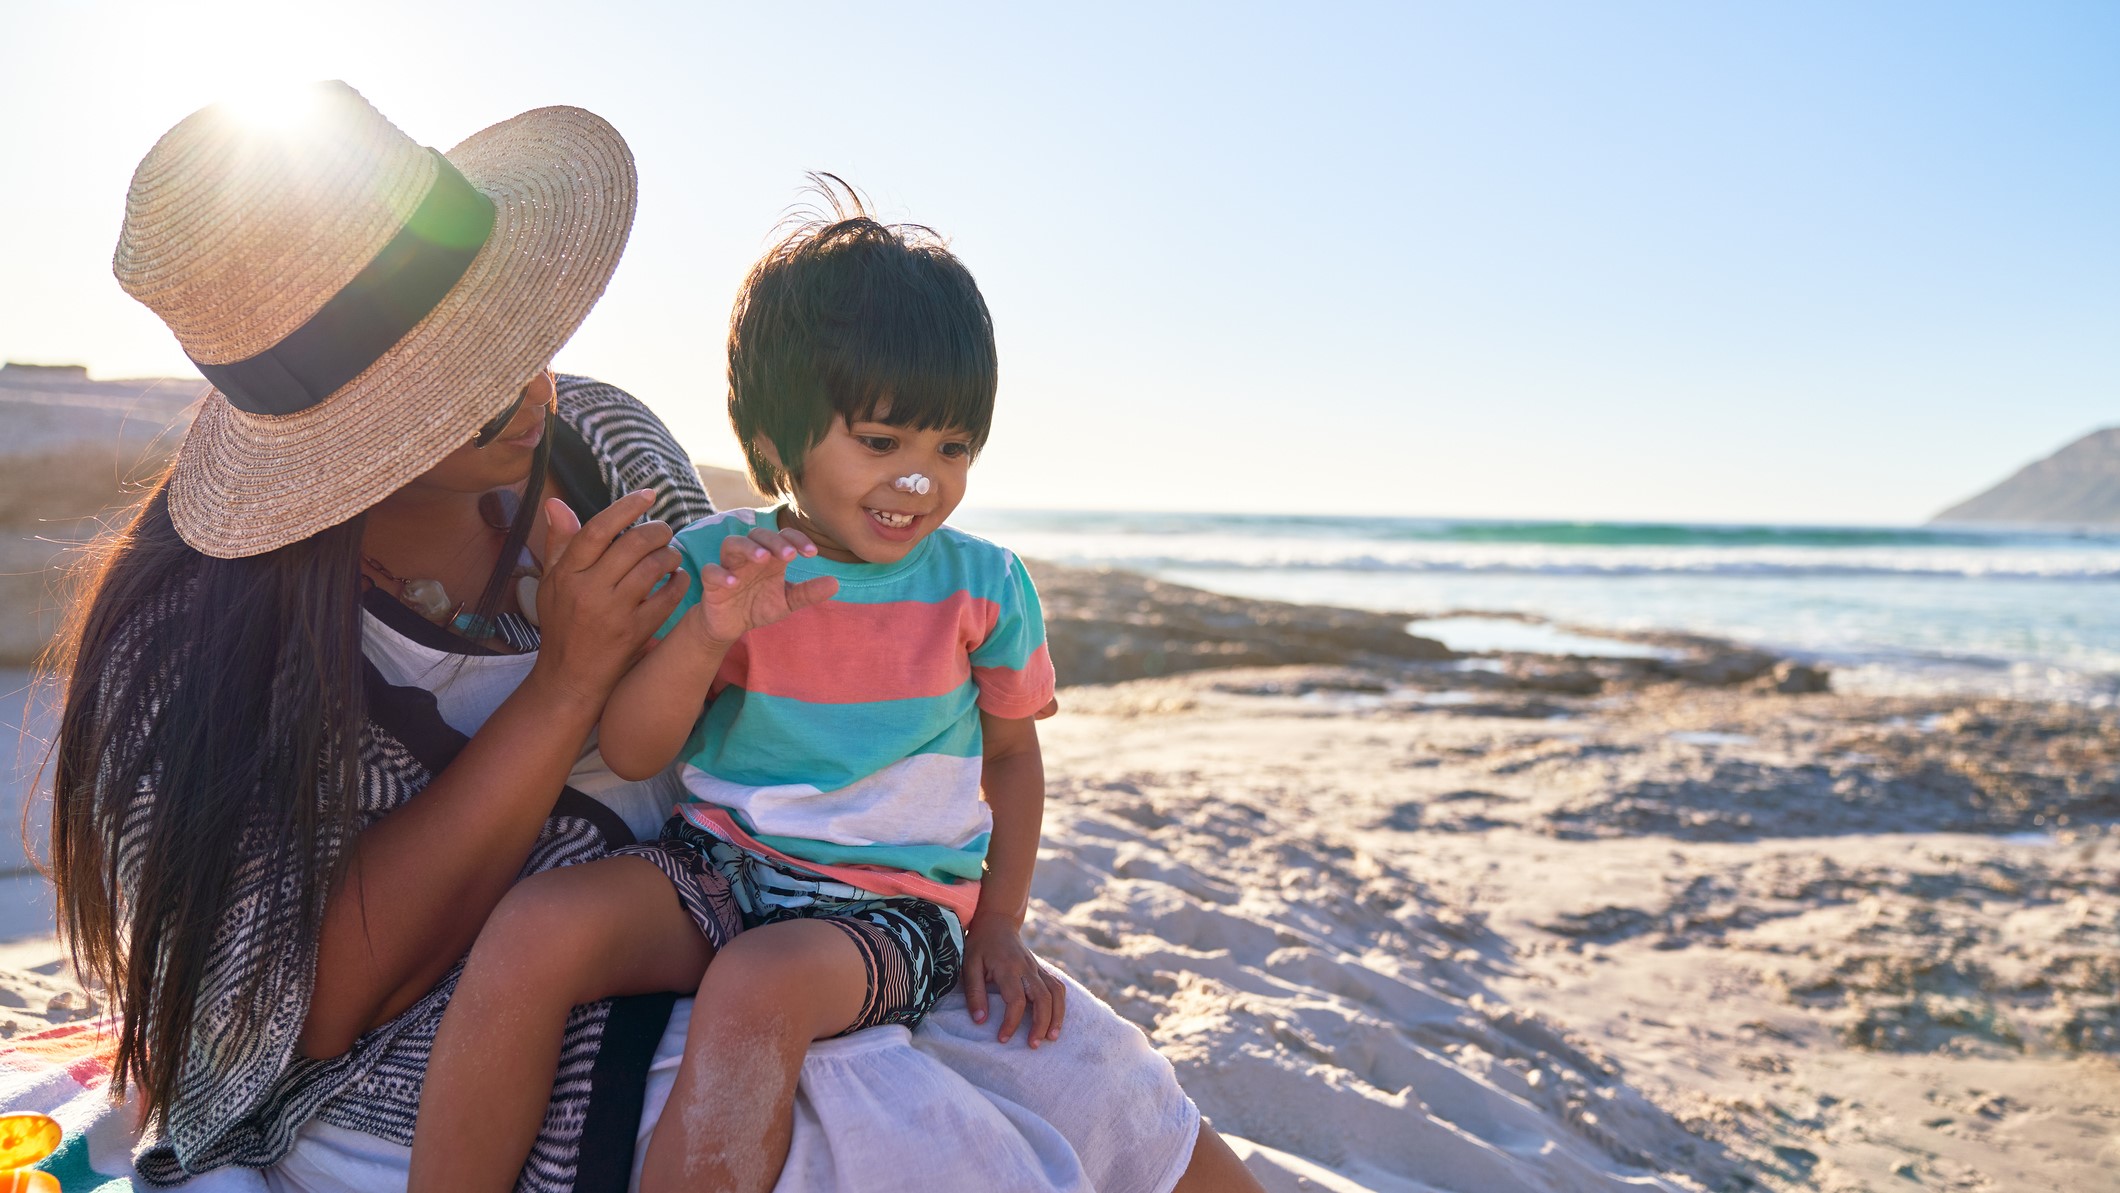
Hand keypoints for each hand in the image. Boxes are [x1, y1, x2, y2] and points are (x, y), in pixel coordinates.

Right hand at [527, 491, 688, 708]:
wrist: (570, 676)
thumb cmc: (561, 622)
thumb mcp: (551, 582)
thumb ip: (559, 542)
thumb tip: (556, 503)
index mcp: (566, 575)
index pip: (598, 530)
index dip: (626, 508)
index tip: (648, 495)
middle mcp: (589, 591)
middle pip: (632, 545)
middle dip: (657, 530)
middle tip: (664, 530)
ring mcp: (614, 613)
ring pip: (653, 568)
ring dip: (670, 555)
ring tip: (671, 554)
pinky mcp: (635, 633)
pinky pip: (667, 599)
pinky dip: (678, 583)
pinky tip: (679, 577)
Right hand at [681, 525, 838, 648]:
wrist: (729, 626)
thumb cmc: (758, 606)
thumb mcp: (787, 601)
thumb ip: (808, 592)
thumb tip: (835, 583)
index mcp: (770, 557)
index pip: (783, 536)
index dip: (797, 539)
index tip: (812, 553)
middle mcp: (749, 557)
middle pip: (758, 535)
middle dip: (775, 542)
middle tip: (790, 555)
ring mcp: (729, 567)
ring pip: (732, 544)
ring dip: (748, 548)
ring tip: (763, 558)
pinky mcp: (711, 583)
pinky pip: (711, 571)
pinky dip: (721, 574)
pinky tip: (734, 582)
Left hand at [961, 918, 1065, 1046]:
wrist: (997, 922)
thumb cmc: (980, 946)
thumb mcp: (968, 966)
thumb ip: (974, 993)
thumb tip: (980, 1021)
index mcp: (1008, 968)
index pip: (1016, 1000)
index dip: (1011, 1022)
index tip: (1003, 1039)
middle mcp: (1027, 968)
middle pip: (1043, 998)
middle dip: (1041, 1024)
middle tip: (1034, 1045)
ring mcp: (1037, 968)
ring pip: (1056, 992)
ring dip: (1057, 1016)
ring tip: (1051, 1037)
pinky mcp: (1042, 970)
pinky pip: (1058, 987)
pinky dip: (1060, 1005)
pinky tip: (1055, 1020)